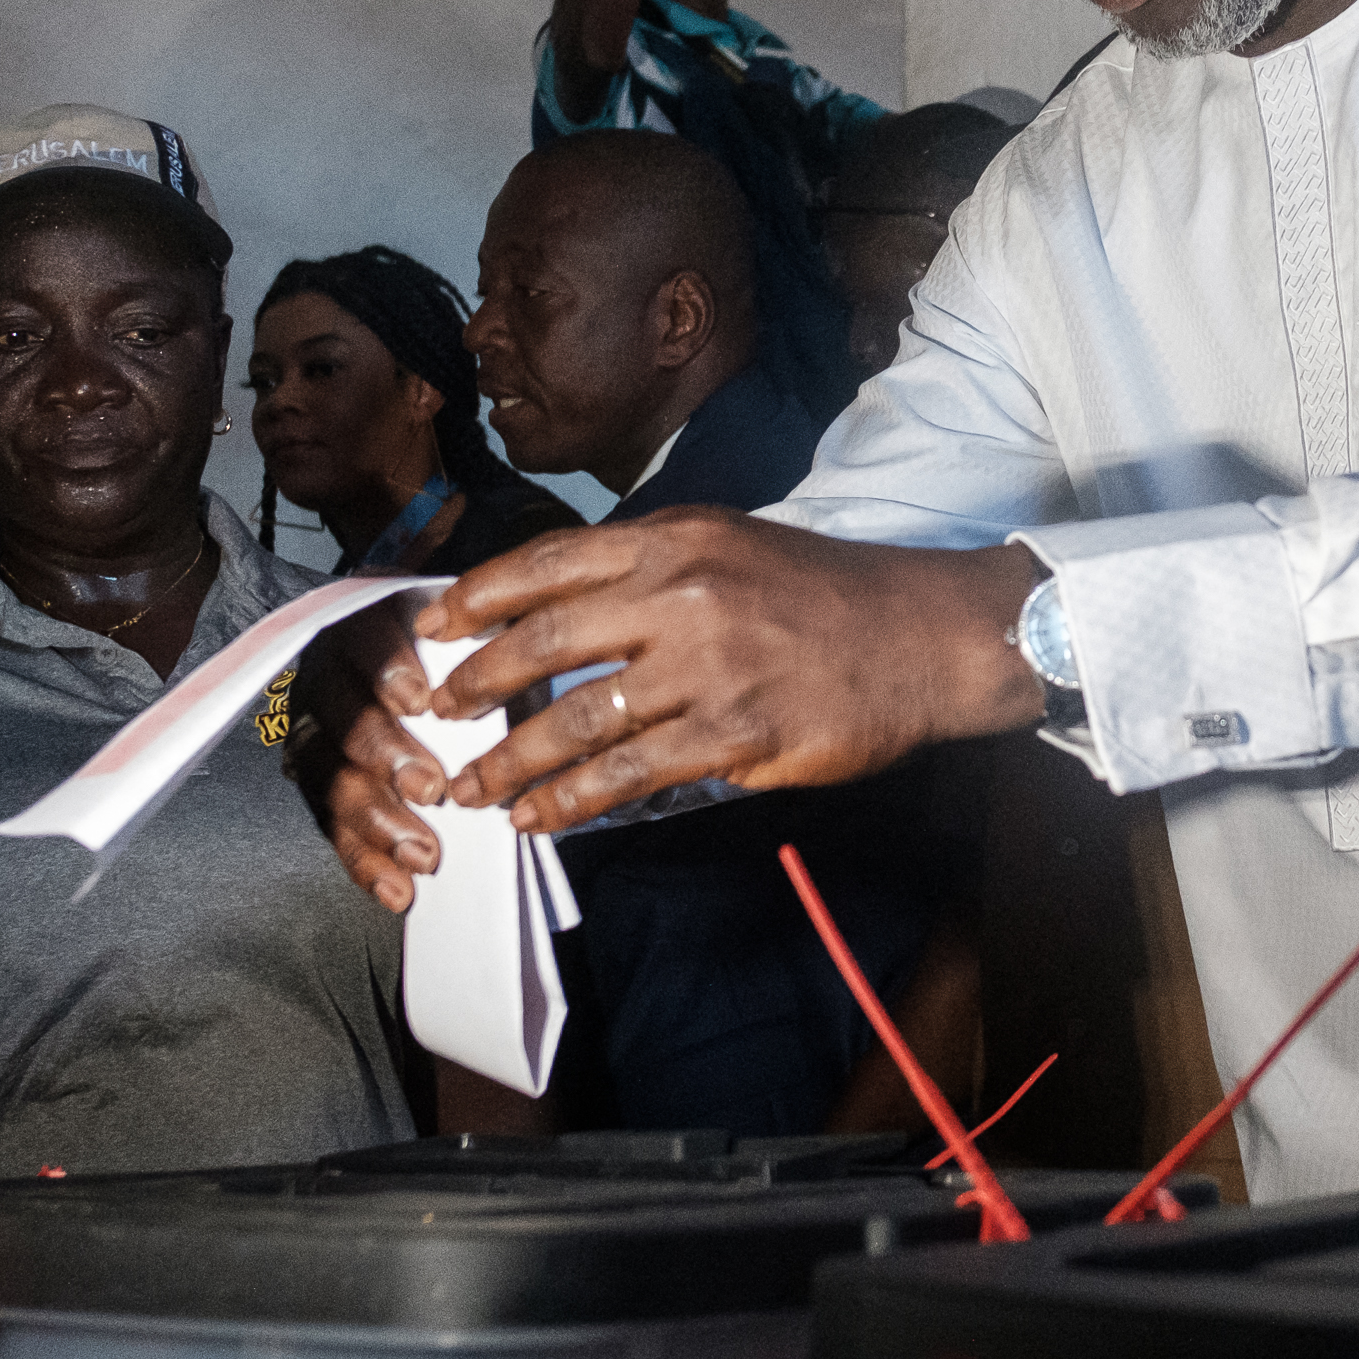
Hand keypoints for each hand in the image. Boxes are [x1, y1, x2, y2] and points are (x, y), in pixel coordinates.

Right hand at [288, 589, 458, 914]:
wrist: (415, 667)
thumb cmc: (453, 650)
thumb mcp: (467, 631)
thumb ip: (480, 646)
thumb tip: (519, 671)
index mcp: (361, 630)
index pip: (364, 643)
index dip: (387, 670)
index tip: (421, 701)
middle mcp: (328, 682)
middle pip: (344, 720)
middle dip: (386, 757)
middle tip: (430, 789)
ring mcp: (317, 737)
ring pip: (331, 781)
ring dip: (377, 822)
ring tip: (422, 854)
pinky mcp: (319, 787)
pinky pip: (332, 827)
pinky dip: (365, 863)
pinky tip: (396, 889)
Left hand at [411, 511, 1048, 835]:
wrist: (925, 636)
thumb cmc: (827, 593)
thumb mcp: (733, 544)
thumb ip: (653, 567)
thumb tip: (564, 605)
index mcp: (675, 541)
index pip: (549, 561)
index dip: (478, 596)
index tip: (433, 625)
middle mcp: (682, 594)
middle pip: (546, 639)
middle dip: (478, 683)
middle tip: (439, 713)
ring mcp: (707, 666)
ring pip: (578, 718)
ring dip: (512, 761)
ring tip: (473, 788)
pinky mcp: (735, 733)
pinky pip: (630, 773)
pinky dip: (572, 800)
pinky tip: (539, 817)